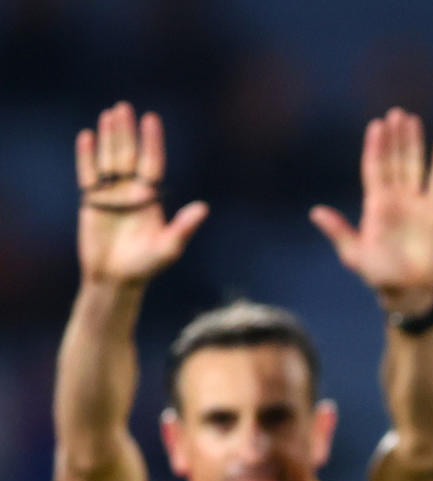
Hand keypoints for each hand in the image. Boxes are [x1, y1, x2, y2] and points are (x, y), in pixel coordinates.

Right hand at [75, 101, 207, 286]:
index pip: (152, 163)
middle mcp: (132, 191)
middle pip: (129, 155)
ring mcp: (112, 194)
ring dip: (108, 137)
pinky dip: (87, 157)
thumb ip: (184, 227)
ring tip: (109, 114)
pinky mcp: (92, 201)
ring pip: (109, 159)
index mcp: (152, 197)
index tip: (151, 119)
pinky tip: (86, 137)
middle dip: (127, 132)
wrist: (116, 278)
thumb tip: (203, 208)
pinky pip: (88, 174)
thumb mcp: (170, 247)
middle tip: (124, 107)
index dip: (152, 142)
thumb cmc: (147, 264)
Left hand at [310, 107, 432, 313]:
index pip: (374, 168)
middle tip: (396, 114)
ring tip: (413, 120)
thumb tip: (316, 212)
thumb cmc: (379, 274)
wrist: (408, 289)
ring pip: (415, 165)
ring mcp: (416, 203)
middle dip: (395, 138)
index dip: (375, 147)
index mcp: (375, 205)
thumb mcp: (355, 254)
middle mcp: (395, 198)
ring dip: (414, 143)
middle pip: (394, 161)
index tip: (377, 126)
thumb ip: (339, 231)